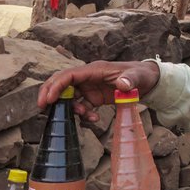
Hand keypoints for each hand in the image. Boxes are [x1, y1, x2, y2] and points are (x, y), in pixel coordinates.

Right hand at [36, 60, 160, 120]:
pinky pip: (81, 106)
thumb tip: (123, 84)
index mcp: (95, 69)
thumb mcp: (138, 76)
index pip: (69, 75)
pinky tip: (94, 119)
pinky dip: (83, 114)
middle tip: (42, 108)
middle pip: (62, 83)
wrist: (147, 81)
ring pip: (70, 96)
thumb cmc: (141, 74)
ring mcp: (90, 87)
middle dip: (50, 93)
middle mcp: (88, 77)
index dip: (56, 86)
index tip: (48, 100)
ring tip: (86, 116)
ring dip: (72, 108)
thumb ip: (130, 79)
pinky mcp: (94, 97)